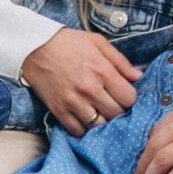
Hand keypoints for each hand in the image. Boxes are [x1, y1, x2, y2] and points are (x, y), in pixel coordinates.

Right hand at [21, 27, 139, 136]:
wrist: (34, 47)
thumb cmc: (68, 43)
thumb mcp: (98, 42)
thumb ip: (120, 61)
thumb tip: (138, 77)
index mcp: (102, 70)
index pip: (129, 98)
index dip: (129, 98)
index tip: (123, 95)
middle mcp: (89, 88)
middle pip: (116, 114)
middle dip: (118, 110)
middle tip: (112, 104)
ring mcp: (73, 102)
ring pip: (99, 125)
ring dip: (102, 121)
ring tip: (99, 112)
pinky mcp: (59, 110)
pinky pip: (78, 130)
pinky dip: (84, 128)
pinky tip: (85, 118)